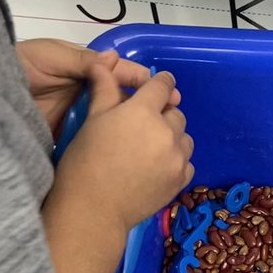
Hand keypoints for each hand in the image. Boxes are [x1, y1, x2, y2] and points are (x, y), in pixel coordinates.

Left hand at [16, 39, 177, 134]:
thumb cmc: (21, 66)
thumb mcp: (52, 57)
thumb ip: (83, 61)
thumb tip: (116, 61)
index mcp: (87, 72)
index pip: (122, 77)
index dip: (144, 83)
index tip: (167, 93)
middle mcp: (88, 96)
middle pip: (124, 103)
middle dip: (147, 109)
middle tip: (170, 118)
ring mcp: (81, 119)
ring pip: (114, 124)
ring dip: (135, 130)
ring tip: (158, 138)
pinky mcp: (72, 140)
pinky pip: (96, 142)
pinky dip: (113, 146)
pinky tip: (134, 153)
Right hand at [54, 66, 193, 233]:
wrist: (93, 208)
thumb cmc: (85, 161)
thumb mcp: (93, 120)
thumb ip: (105, 90)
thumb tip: (104, 64)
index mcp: (143, 111)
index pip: (162, 85)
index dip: (160, 83)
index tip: (157, 87)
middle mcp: (166, 131)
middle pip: (176, 113)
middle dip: (163, 115)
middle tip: (142, 127)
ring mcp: (177, 157)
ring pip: (184, 138)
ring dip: (172, 138)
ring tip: (150, 149)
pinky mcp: (181, 180)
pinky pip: (187, 162)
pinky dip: (176, 161)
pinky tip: (157, 167)